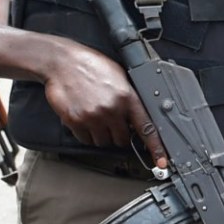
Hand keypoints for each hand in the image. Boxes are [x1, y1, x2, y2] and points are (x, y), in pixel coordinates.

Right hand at [40, 42, 167, 167]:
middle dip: (118, 134)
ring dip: (101, 135)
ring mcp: (93, 116)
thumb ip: (129, 98)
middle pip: (122, 140)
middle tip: (110, 122)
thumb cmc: (90, 66)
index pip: (146, 128)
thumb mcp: (119, 76)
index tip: (161, 162)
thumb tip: (136, 117)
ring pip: (104, 142)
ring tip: (95, 116)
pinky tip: (83, 117)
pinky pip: (85, 140)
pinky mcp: (76, 121)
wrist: (61, 61)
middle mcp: (112, 109)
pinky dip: (85, 133)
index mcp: (127, 97)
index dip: (155, 148)